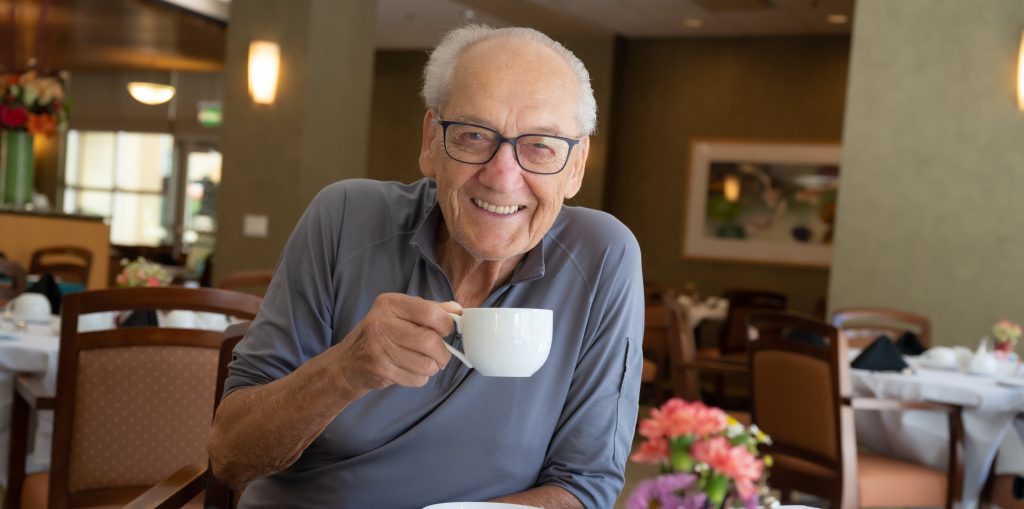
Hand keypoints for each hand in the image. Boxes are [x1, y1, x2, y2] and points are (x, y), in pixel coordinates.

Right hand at [331, 294, 460, 395]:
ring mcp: (379, 348)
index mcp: (389, 304)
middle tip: (440, 354)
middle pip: (430, 341)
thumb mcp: (400, 314)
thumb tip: (456, 309)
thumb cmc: (380, 335)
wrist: (347, 363)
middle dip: (442, 352)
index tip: (445, 330)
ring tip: (425, 363)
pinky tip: (410, 370)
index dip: (446, 324)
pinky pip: (417, 378)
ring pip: (426, 364)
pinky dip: (420, 378)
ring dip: (432, 367)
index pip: (430, 312)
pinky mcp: (380, 370)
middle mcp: (381, 323)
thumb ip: (429, 309)